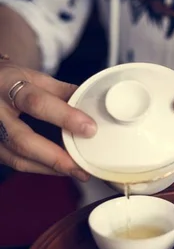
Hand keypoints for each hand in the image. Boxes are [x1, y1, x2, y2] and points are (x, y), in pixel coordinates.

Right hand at [0, 60, 96, 179]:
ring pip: (19, 159)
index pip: (36, 103)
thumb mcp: (33, 77)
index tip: (89, 129)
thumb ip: (61, 91)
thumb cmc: (9, 81)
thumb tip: (90, 106)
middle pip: (23, 141)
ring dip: (51, 168)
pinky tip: (60, 169)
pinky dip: (41, 168)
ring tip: (77, 171)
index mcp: (7, 85)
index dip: (64, 117)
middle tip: (81, 167)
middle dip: (56, 157)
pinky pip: (17, 164)